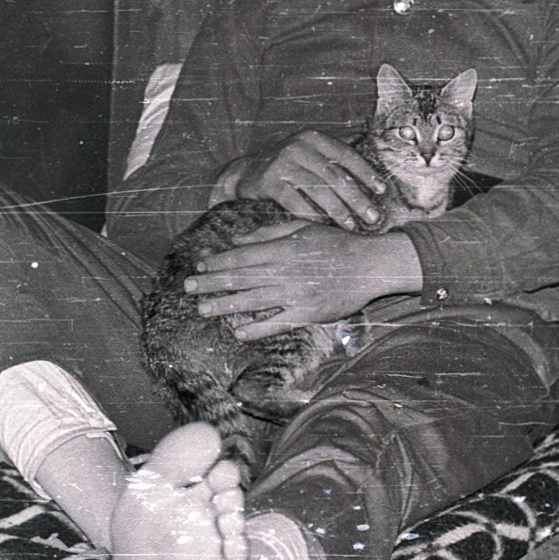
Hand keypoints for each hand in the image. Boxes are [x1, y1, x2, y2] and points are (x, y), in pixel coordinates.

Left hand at [183, 222, 422, 340]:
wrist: (370, 264)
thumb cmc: (336, 243)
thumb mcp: (302, 228)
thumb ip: (268, 233)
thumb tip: (237, 239)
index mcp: (282, 248)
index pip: (241, 256)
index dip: (218, 262)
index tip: (199, 267)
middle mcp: (284, 271)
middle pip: (241, 278)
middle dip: (211, 283)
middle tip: (188, 289)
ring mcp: (295, 294)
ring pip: (252, 301)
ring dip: (225, 306)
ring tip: (203, 310)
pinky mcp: (307, 313)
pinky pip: (276, 323)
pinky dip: (257, 328)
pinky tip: (239, 332)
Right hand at [215, 131, 386, 231]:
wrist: (245, 174)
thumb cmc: (287, 167)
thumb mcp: (310, 153)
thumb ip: (335, 156)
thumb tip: (372, 167)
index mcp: (313, 137)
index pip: (346, 155)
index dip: (366, 173)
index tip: (382, 190)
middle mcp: (298, 147)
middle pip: (335, 175)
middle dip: (357, 198)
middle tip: (371, 216)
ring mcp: (282, 164)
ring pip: (318, 190)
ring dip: (338, 210)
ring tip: (351, 225)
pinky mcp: (269, 182)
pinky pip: (295, 202)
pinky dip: (311, 215)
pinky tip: (323, 226)